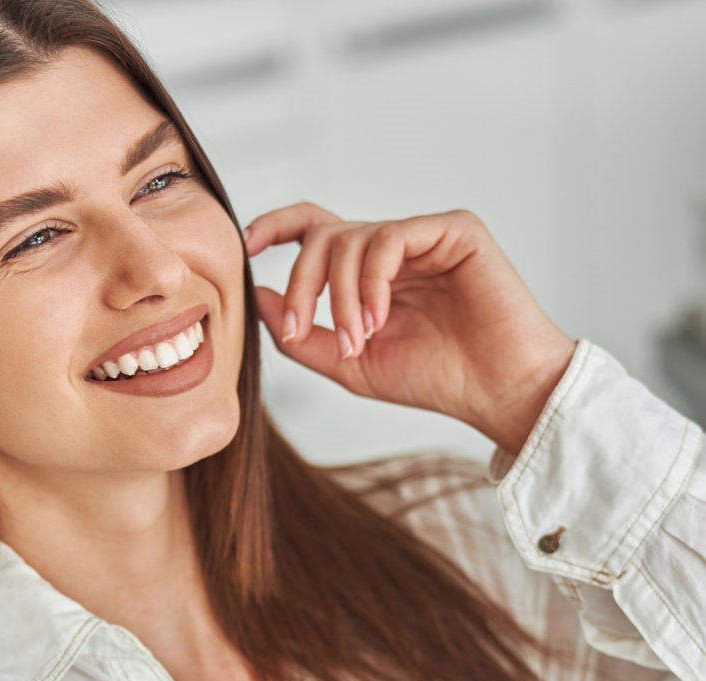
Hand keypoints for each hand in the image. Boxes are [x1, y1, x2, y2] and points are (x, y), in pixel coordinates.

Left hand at [244, 204, 577, 454]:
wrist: (496, 391)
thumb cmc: (434, 379)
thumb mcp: (349, 365)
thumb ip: (300, 335)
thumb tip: (257, 297)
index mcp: (370, 273)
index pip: (317, 230)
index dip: (277, 226)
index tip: (247, 243)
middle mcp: (395, 248)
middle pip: (324, 235)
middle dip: (301, 283)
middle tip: (298, 328)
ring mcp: (425, 236)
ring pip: (352, 238)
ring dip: (340, 295)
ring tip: (357, 339)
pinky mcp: (455, 230)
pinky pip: (391, 237)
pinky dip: (372, 280)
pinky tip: (378, 318)